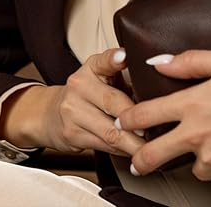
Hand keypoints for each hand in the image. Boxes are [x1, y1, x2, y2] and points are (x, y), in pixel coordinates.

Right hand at [0, 48, 144, 156]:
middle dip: (136, 118)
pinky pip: (103, 145)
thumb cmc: (89, 94)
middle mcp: (79, 85)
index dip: (114, 59)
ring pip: (109, 130)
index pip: (104, 60)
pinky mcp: (71, 134)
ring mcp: (73, 111)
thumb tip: (159, 90)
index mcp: (92, 67)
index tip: (124, 57)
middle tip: (155, 126)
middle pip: (113, 102)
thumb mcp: (105, 78)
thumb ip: (126, 78)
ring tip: (150, 146)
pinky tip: (133, 152)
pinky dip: (122, 150)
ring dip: (133, 141)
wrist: (51, 113)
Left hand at [117, 49, 210, 180]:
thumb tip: (160, 61)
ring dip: (196, 156)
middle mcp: (199, 135)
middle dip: (140, 158)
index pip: (146, 115)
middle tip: (137, 160)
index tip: (123, 119)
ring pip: (194, 164)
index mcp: (193, 104)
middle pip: (154, 155)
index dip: (129, 118)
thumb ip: (190, 61)